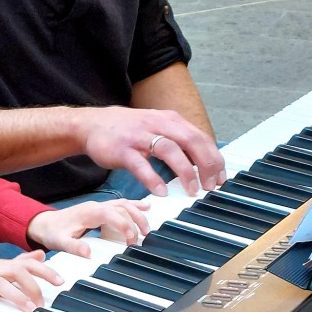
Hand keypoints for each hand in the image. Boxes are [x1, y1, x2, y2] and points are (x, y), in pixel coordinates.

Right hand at [0, 250, 63, 311]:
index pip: (26, 264)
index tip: (60, 281)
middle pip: (14, 270)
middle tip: (42, 303)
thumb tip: (42, 254)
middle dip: (31, 285)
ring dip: (16, 296)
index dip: (44, 271)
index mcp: (2, 265)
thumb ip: (22, 262)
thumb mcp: (2, 270)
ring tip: (29, 309)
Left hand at [27, 198, 149, 255]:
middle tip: (144, 236)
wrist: (44, 223)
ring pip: (123, 204)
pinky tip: (145, 207)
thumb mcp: (60, 242)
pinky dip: (134, 205)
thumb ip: (73, 247)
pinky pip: (120, 204)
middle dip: (136, 220)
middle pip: (122, 207)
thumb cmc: (53, 232)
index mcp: (89, 213)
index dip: (124, 225)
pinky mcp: (99, 209)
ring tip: (148, 228)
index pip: (113, 214)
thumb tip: (88, 253)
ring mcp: (98, 206)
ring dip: (137, 213)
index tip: (131, 241)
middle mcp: (96, 206)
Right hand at [79, 107, 225, 197]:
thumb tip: (204, 161)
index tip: (221, 178)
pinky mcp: (122, 150)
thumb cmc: (128, 130)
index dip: (214, 158)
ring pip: (169, 150)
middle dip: (206, 164)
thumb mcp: (157, 126)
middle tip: (211, 186)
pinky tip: (162, 191)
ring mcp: (139, 136)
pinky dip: (153, 179)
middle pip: (190, 141)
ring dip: (185, 171)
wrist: (91, 124)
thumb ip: (178, 140)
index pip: (200, 137)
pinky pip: (141, 165)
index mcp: (169, 120)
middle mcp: (157, 124)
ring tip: (192, 190)